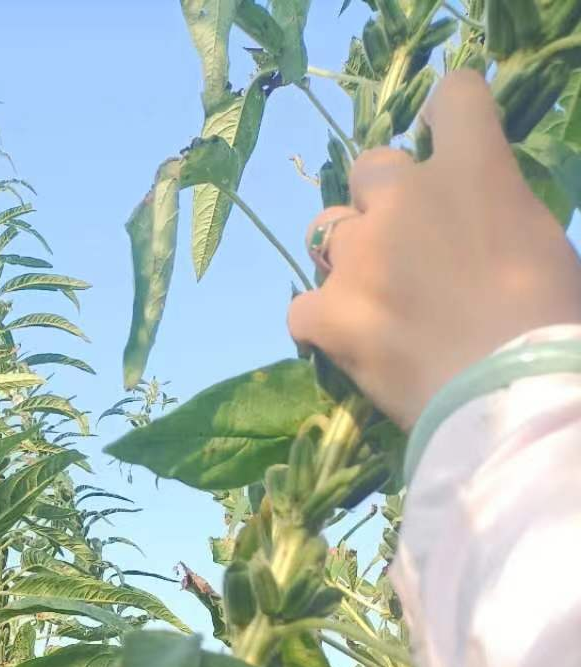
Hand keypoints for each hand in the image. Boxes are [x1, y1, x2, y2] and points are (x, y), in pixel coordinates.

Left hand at [288, 72, 580, 429]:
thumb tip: (479, 230)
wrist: (507, 390)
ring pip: (325, 231)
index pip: (455, 96)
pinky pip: (301, 308)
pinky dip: (319, 323)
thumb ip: (497, 215)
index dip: (449, 113)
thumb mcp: (539, 240)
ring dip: (345, 255)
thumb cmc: (546, 316)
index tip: (447, 141)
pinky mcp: (328, 312)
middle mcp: (404, 197)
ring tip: (369, 296)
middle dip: (383, 197)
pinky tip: (343, 344)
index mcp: (471, 168)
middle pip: (371, 167)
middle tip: (405, 243)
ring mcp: (359, 254)